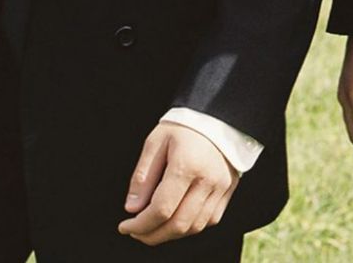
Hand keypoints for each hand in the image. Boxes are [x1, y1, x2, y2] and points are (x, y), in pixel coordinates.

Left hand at [117, 122, 239, 244]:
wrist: (219, 117)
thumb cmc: (184, 127)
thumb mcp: (154, 143)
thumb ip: (142, 176)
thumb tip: (133, 208)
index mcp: (187, 166)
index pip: (162, 209)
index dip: (140, 224)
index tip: (125, 226)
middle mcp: (208, 180)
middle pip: (178, 224)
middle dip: (152, 235)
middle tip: (136, 232)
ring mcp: (221, 187)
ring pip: (195, 227)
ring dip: (170, 234)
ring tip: (153, 229)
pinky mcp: (228, 191)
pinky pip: (210, 220)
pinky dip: (190, 227)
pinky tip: (176, 220)